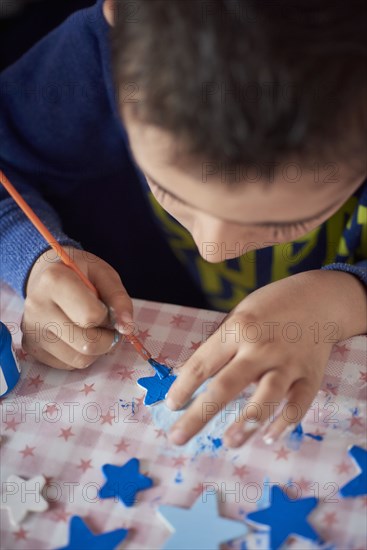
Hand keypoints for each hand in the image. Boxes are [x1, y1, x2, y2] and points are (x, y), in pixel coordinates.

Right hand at [22, 247, 132, 369]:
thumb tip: (127, 328)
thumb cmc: (79, 273)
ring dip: (96, 349)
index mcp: (54, 281)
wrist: (45, 276)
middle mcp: (37, 307)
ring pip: (80, 359)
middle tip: (105, 323)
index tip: (106, 307)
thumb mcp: (104, 275)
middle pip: (88, 343)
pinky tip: (76, 335)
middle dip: (107, 337)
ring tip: (91, 328)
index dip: (108, 316)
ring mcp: (32, 331)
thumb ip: (119, 299)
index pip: (91, 316)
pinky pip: (69, 365)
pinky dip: (81, 354)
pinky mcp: (33, 349)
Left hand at [166, 270, 366, 446]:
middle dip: (198, 416)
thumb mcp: (239, 315)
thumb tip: (189, 375)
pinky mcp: (310, 377)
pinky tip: (268, 437)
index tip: (171, 406)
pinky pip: (298, 405)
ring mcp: (287, 364)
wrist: (319, 300)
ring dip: (245, 424)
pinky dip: (284, 423)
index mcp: (238, 329)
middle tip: (178, 438)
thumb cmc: (271, 307)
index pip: (203, 364)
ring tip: (229, 442)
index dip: (183, 387)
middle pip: (225, 387)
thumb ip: (219, 345)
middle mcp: (260, 348)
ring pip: (265, 398)